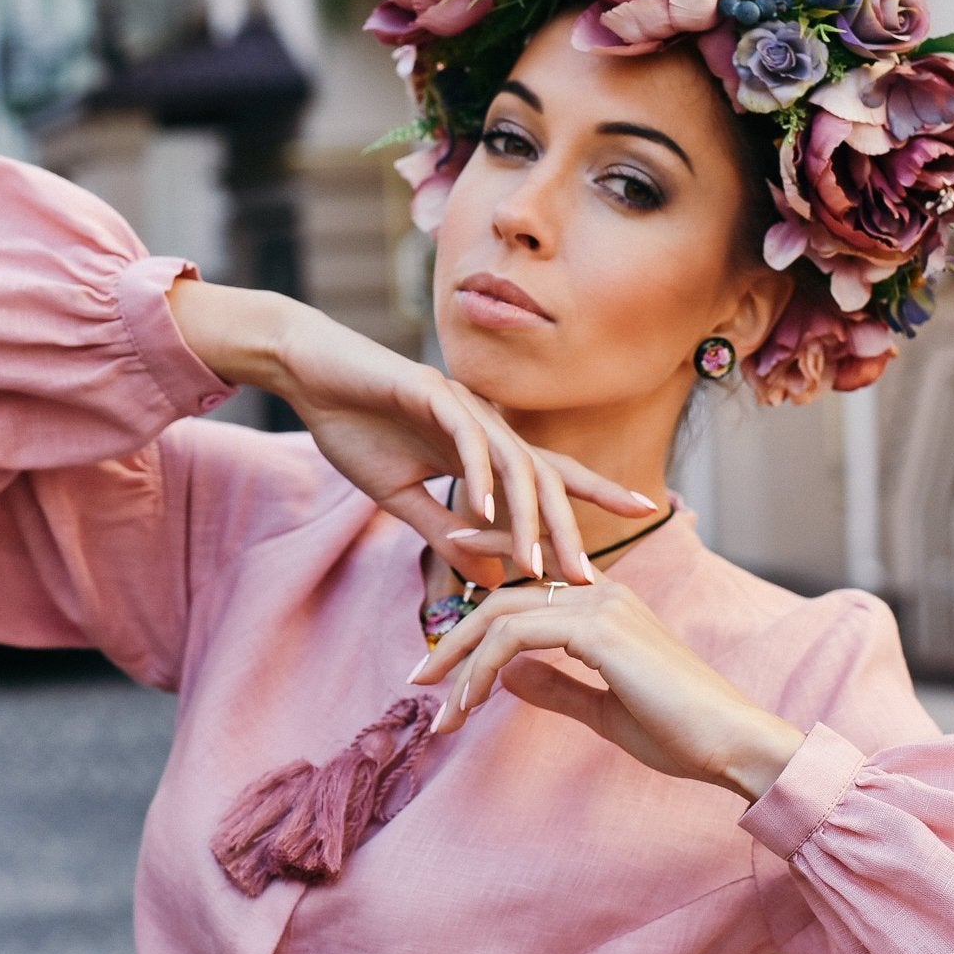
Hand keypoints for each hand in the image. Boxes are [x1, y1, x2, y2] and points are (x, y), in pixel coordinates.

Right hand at [168, 278, 654, 585]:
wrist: (309, 373)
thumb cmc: (355, 427)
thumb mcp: (401, 499)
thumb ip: (449, 536)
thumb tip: (498, 580)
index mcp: (483, 449)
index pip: (550, 476)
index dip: (596, 492)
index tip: (645, 513)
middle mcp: (485, 425)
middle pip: (544, 477)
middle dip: (571, 526)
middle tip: (590, 575)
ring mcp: (462, 407)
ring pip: (513, 463)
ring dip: (525, 517)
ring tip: (536, 563)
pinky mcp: (430, 392)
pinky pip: (465, 438)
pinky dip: (477, 475)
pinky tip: (483, 510)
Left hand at [408, 571, 805, 798]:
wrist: (732, 743)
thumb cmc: (680, 733)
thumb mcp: (602, 709)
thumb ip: (556, 686)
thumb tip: (507, 674)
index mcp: (608, 605)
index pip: (531, 577)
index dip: (487, 562)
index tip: (448, 565)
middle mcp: (603, 593)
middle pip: (504, 596)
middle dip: (454, 638)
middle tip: (419, 680)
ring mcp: (602, 606)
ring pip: (502, 614)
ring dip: (461, 662)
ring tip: (438, 709)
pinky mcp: (599, 629)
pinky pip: (516, 639)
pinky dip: (483, 670)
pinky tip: (470, 703)